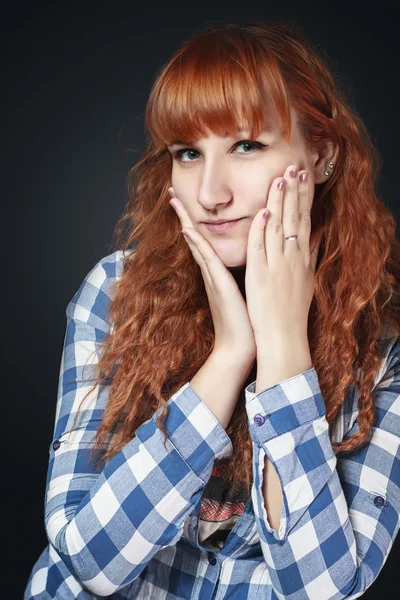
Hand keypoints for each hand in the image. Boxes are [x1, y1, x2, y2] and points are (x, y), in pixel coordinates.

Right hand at [168, 187, 256, 366]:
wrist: (241, 347)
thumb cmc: (245, 322)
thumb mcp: (243, 292)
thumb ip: (240, 275)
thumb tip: (248, 261)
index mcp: (218, 273)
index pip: (205, 241)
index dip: (195, 221)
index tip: (187, 202)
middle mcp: (212, 272)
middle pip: (196, 238)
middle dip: (184, 215)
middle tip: (171, 193)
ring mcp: (213, 278)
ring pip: (198, 244)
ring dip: (186, 222)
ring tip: (175, 201)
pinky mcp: (219, 285)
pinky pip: (207, 260)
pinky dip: (198, 244)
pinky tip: (188, 230)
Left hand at [244, 164, 324, 348]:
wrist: (283, 338)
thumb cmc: (292, 313)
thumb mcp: (305, 282)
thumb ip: (307, 258)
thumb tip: (312, 238)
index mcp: (302, 260)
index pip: (304, 221)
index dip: (303, 198)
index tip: (303, 177)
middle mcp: (292, 259)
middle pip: (295, 219)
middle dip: (294, 192)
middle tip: (294, 167)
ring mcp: (277, 266)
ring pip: (279, 228)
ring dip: (279, 202)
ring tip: (281, 178)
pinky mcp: (260, 276)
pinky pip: (261, 248)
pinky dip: (261, 229)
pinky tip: (262, 211)